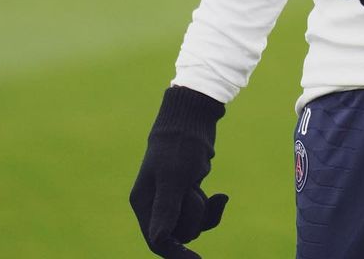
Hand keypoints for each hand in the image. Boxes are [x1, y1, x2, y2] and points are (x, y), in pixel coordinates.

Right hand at [130, 86, 228, 257]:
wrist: (193, 118)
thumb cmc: (180, 145)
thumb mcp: (174, 178)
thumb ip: (166, 210)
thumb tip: (159, 241)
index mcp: (143, 202)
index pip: (157, 241)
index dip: (176, 253)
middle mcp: (154, 203)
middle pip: (177, 234)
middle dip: (193, 218)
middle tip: (195, 192)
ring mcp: (171, 198)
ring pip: (191, 224)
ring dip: (203, 210)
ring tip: (202, 186)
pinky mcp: (187, 192)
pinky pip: (201, 213)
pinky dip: (210, 206)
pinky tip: (220, 196)